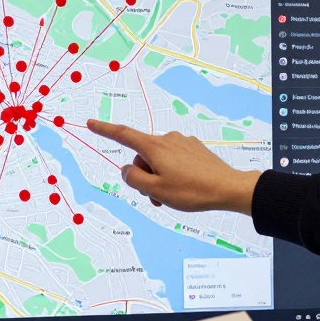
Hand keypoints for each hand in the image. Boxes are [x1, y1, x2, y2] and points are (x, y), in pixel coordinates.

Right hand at [86, 120, 262, 213]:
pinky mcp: (194, 149)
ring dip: (159, 177)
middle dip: (144, 175)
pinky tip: (185, 187)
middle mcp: (167, 139)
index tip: (91, 123)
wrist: (228, 188)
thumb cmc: (191, 191)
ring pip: (159, 160)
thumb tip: (127, 169)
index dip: (105, 130)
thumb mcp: (156, 190)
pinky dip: (172, 173)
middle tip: (155, 197)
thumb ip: (135, 179)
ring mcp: (182, 142)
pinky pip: (174, 159)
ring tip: (171, 196)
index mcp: (154, 147)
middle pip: (142, 156)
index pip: (123, 135)